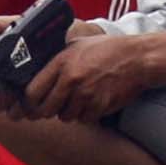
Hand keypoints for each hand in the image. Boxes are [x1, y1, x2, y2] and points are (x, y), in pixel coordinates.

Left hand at [26, 26, 165, 124]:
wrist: (136, 58)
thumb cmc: (106, 50)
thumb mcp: (76, 45)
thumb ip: (56, 58)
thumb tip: (34, 70)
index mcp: (61, 62)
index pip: (32, 92)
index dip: (29, 103)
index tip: (31, 105)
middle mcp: (71, 79)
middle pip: (45, 110)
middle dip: (47, 111)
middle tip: (53, 107)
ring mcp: (85, 94)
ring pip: (65, 117)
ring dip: (69, 112)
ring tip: (77, 99)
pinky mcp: (99, 106)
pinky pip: (84, 119)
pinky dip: (86, 115)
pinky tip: (92, 101)